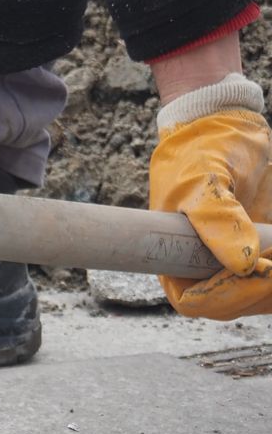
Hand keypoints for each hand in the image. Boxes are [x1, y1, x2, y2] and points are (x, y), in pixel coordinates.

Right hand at [151, 104, 271, 320]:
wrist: (227, 129)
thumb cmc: (200, 152)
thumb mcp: (204, 180)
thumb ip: (217, 220)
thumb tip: (241, 265)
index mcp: (173, 257)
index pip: (194, 300)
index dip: (224, 295)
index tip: (255, 270)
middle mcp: (203, 267)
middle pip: (231, 304)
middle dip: (259, 290)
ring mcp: (234, 263)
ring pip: (258, 298)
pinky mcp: (261, 253)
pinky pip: (271, 280)